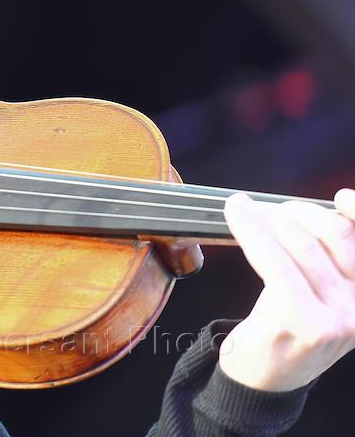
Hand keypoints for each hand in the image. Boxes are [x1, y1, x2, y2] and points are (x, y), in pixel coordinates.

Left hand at [218, 188, 354, 390]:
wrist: (265, 379)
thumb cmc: (289, 326)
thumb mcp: (324, 295)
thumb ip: (331, 260)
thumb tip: (326, 209)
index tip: (340, 197)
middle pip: (335, 235)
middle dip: (296, 212)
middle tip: (267, 209)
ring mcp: (339, 319)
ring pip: (302, 245)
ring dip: (268, 218)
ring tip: (244, 209)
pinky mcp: (305, 323)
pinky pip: (276, 263)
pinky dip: (252, 231)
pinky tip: (237, 214)